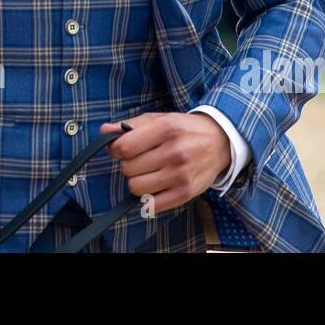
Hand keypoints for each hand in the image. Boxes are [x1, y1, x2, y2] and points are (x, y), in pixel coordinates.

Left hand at [100, 112, 230, 214]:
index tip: (120, 149)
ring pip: (136, 187)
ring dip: (137, 180)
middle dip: (128, 164)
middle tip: (140, 159)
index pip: (124, 147)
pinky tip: (156, 185)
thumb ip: (130, 125)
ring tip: (148, 171)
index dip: (115, 149)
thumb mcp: (159, 119)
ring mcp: (181, 175)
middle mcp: (175, 152)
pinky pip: (151, 205)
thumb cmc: (184, 129)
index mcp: (166, 129)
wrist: (220, 142)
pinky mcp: (185, 194)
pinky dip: (148, 197)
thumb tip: (104, 131)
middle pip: (128, 168)